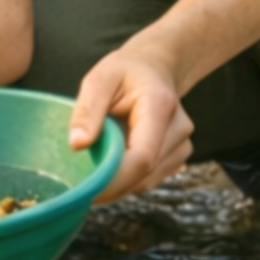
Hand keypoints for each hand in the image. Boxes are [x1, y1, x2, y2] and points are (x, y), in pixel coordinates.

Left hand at [70, 44, 194, 200]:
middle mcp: (179, 129)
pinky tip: (109, 166)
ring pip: (147, 180)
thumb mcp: (98, 80)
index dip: (115, 178)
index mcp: (160, 106)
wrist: (153, 70)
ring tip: (92, 168)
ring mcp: (182, 146)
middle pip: (145, 173)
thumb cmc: (124, 73)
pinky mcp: (176, 157)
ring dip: (118, 183)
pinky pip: (149, 178)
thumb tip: (77, 144)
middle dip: (110, 183)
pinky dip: (126, 179)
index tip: (86, 190)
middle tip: (78, 185)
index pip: (143, 155)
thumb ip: (87, 111)